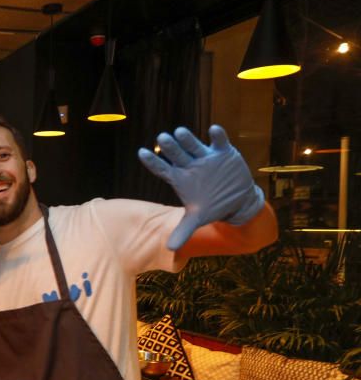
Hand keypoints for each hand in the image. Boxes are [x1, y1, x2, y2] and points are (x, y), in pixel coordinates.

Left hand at [139, 124, 264, 249]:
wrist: (236, 201)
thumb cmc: (212, 206)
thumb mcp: (197, 219)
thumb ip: (183, 230)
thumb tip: (170, 249)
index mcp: (180, 178)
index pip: (162, 169)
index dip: (152, 162)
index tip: (141, 153)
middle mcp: (190, 164)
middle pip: (176, 154)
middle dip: (170, 147)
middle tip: (162, 138)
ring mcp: (206, 157)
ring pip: (194, 145)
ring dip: (188, 139)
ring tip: (180, 132)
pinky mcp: (224, 152)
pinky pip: (219, 142)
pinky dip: (217, 136)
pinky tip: (214, 130)